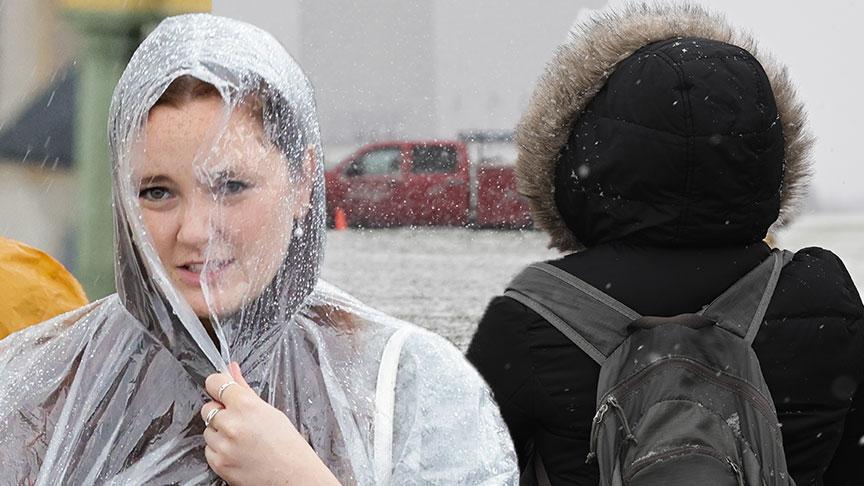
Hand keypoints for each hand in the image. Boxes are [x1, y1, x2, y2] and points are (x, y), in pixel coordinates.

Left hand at [201, 362, 340, 485]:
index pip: (215, 383)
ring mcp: (223, 445)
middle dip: (220, 412)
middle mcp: (231, 424)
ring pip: (208, 430)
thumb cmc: (287, 444)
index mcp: (246, 406)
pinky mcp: (218, 463)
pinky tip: (238, 451)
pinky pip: (208, 450)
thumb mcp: (270, 411)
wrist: (293, 476)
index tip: (221, 388)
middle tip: (239, 420)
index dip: (218, 384)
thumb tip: (231, 369)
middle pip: (208, 408)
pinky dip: (219, 450)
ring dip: (219, 432)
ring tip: (242, 439)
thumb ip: (245, 389)